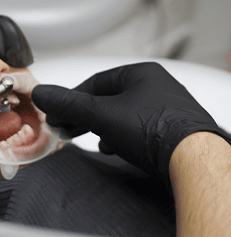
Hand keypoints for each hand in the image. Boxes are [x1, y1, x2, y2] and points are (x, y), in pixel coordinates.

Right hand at [32, 62, 227, 182]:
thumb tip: (42, 93)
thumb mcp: (102, 115)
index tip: (59, 112)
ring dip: (104, 128)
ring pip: (124, 116)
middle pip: (110, 100)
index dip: (73, 98)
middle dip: (86, 116)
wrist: (194, 163)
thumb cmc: (156, 132)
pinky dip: (123, 139)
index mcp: (142, 74)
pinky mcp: (173, 132)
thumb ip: (69, 105)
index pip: (96, 82)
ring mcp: (167, 111)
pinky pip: (140, 131)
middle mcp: (157, 88)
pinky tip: (116, 149)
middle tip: (68, 127)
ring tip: (93, 140)